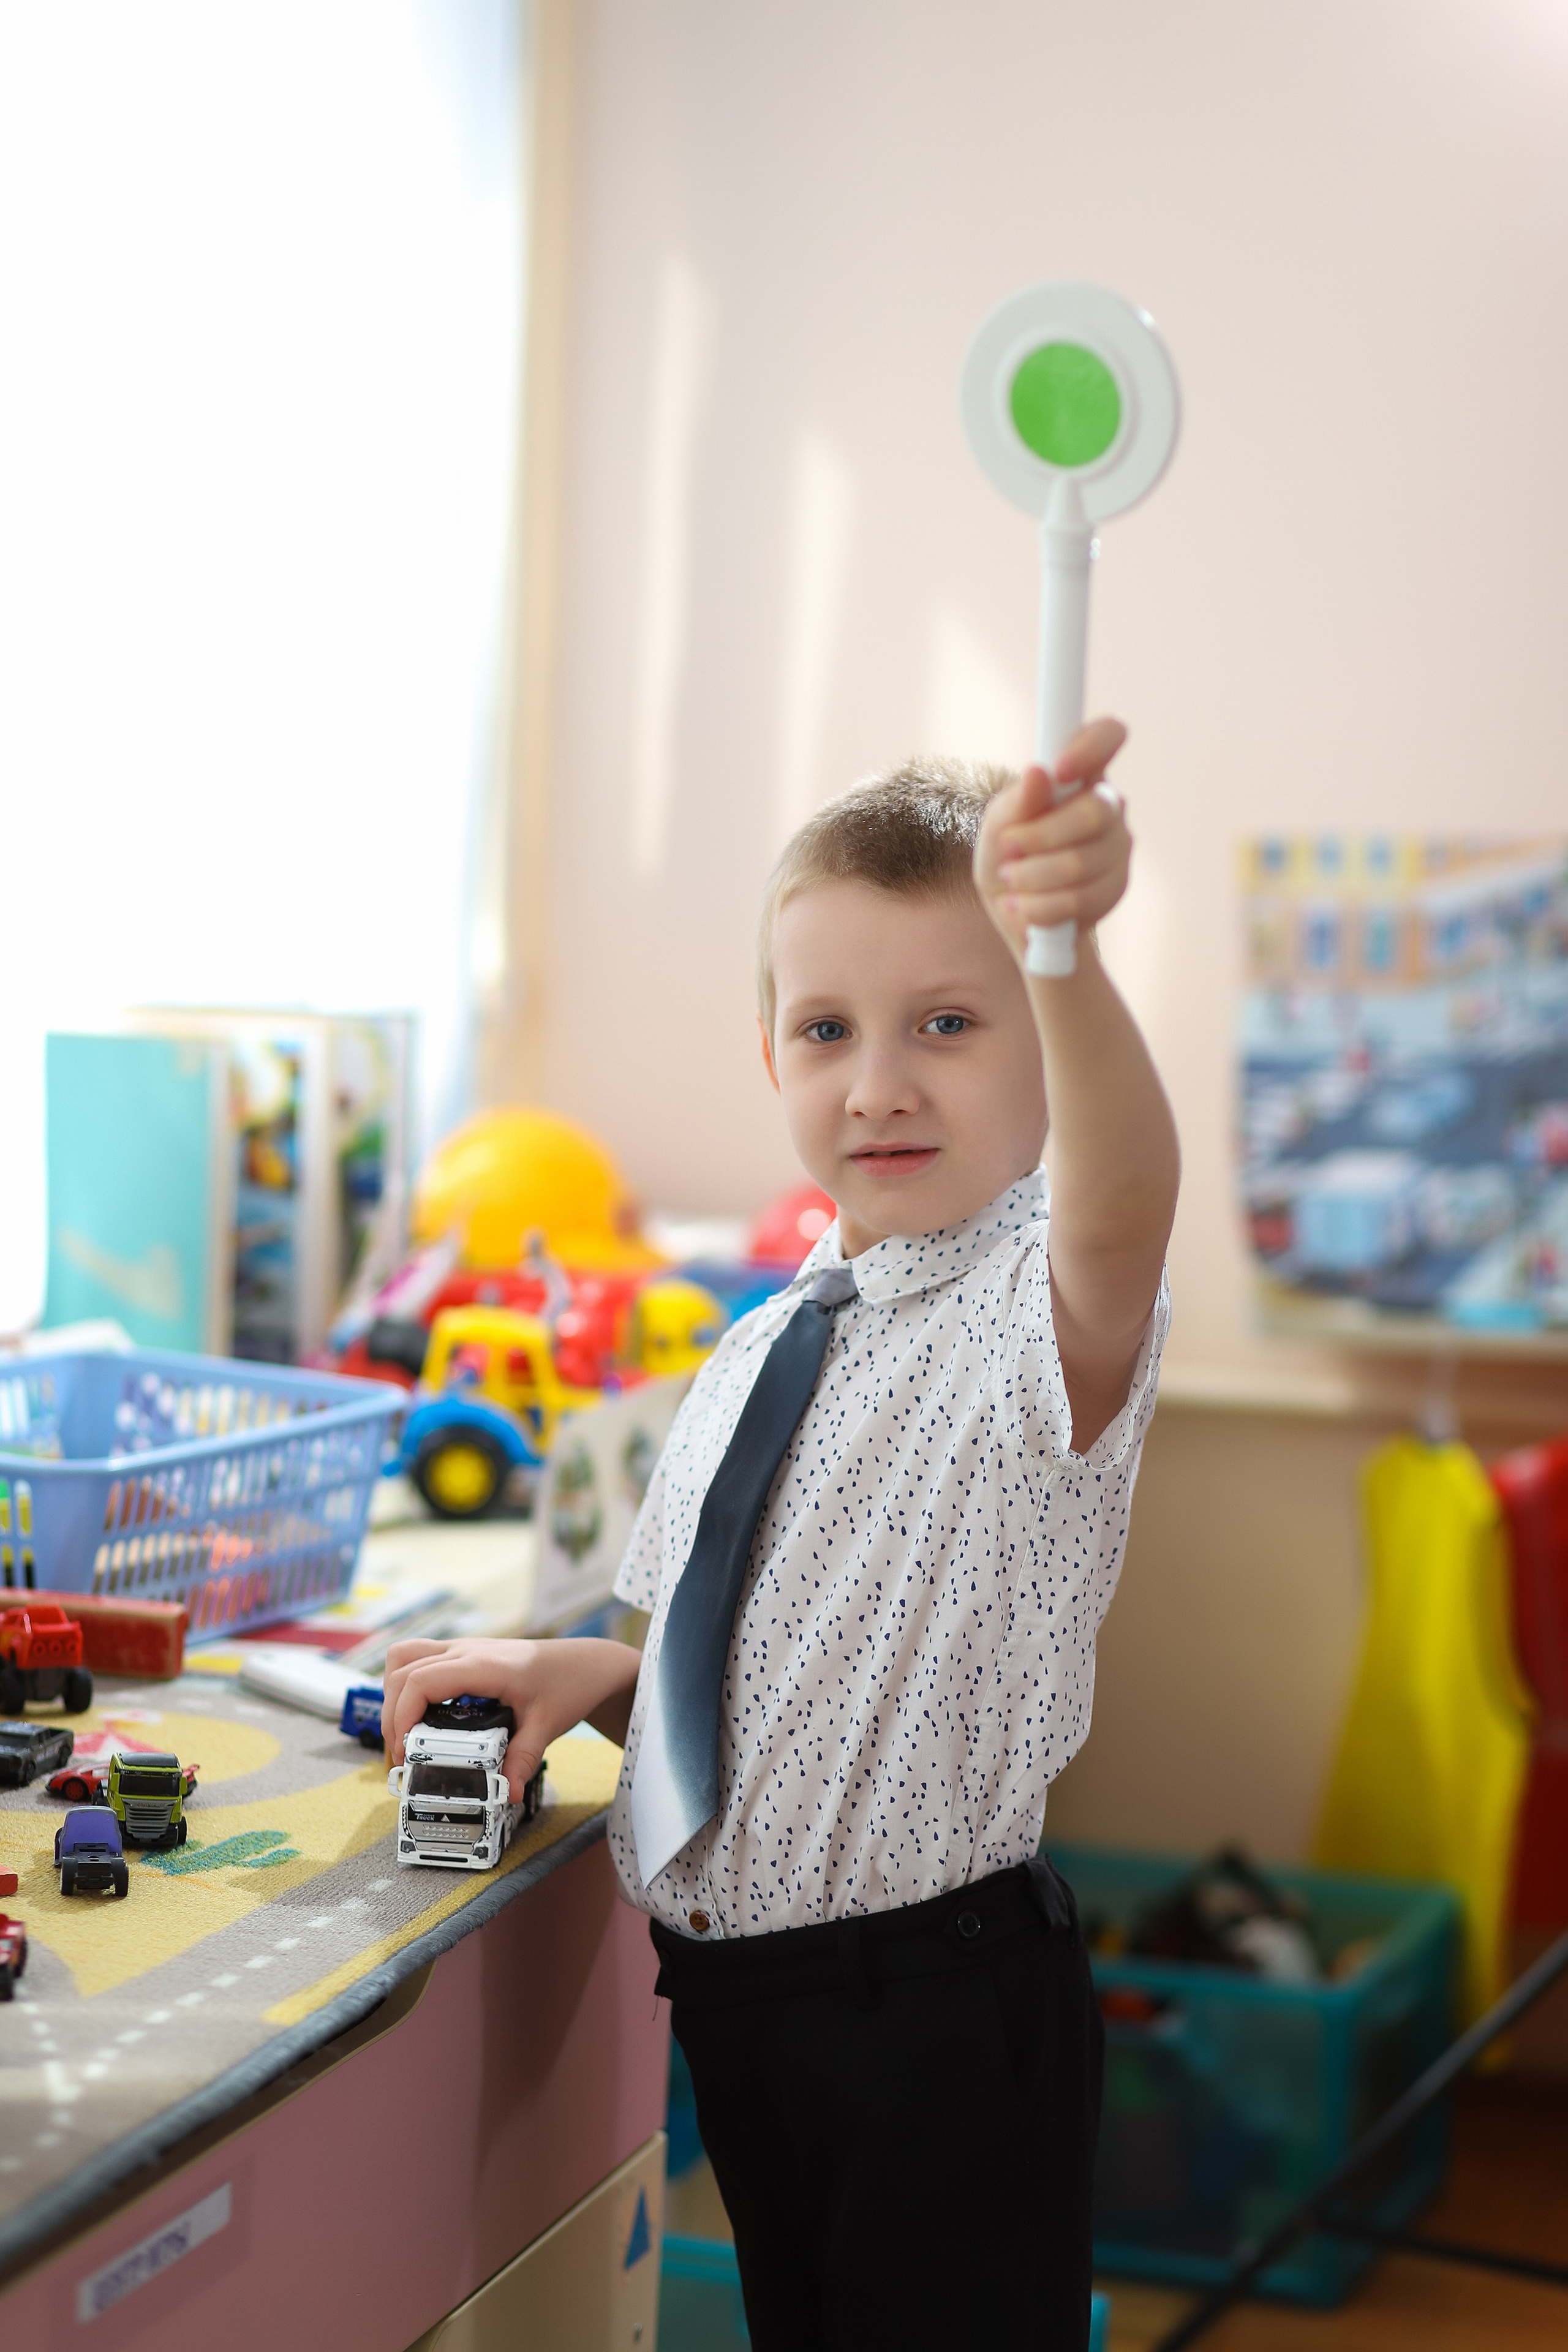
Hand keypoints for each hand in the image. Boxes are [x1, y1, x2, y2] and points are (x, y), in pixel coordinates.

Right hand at [382, 1635, 641, 1802]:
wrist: (586, 1663)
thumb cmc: (568, 1685)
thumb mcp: (547, 1725)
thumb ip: (524, 1758)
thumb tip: (507, 1794)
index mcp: (482, 1664)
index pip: (420, 1681)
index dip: (400, 1717)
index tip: (404, 1753)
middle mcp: (466, 1650)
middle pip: (402, 1669)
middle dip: (391, 1713)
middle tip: (401, 1755)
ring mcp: (463, 1649)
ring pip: (405, 1657)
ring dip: (394, 1694)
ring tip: (404, 1735)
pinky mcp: (464, 1655)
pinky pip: (420, 1660)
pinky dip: (408, 1687)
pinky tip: (422, 1719)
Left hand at [973, 717, 1130, 961]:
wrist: (1016, 909)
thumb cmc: (1007, 853)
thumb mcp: (997, 825)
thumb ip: (1018, 802)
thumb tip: (1039, 771)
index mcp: (1081, 773)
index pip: (1107, 735)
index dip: (1091, 746)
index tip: (1060, 771)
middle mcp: (1109, 805)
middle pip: (1093, 812)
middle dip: (1039, 837)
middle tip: (1008, 848)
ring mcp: (1118, 847)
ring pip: (1080, 863)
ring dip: (1030, 877)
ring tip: (1010, 880)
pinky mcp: (1117, 887)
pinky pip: (1080, 900)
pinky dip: (1039, 907)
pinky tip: (1023, 905)